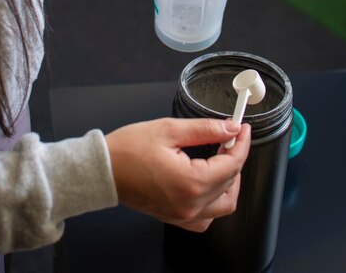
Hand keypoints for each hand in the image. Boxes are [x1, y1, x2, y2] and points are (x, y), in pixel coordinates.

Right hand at [106, 118, 250, 231]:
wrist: (103, 170)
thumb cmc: (128, 149)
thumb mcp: (169, 129)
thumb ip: (205, 129)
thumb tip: (230, 129)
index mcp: (190, 182)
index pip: (232, 164)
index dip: (241, 143)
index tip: (242, 128)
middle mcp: (190, 204)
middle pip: (230, 183)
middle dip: (235, 158)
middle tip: (229, 138)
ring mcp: (182, 214)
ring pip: (223, 205)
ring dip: (229, 181)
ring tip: (221, 158)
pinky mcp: (175, 217)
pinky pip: (206, 216)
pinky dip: (214, 200)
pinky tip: (207, 181)